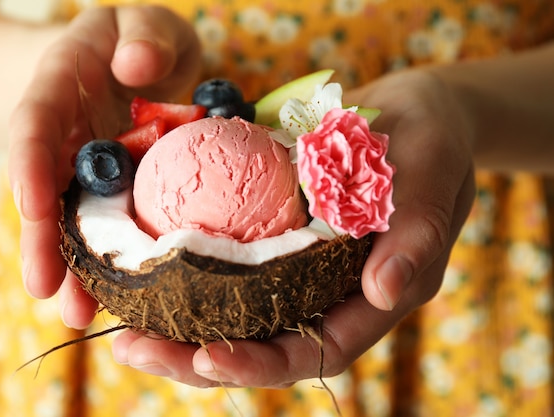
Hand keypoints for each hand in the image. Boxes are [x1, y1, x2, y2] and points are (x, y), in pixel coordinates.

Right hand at [7, 5, 201, 327]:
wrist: (136, 64)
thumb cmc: (140, 42)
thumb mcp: (145, 24)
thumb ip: (143, 36)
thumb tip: (136, 66)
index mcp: (61, 89)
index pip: (35, 123)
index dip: (30, 161)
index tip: (30, 202)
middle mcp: (64, 137)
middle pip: (45, 189)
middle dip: (43, 241)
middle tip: (47, 291)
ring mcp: (85, 170)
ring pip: (73, 221)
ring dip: (75, 268)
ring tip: (79, 315)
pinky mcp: (112, 194)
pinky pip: (106, 228)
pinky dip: (110, 262)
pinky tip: (120, 297)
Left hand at [111, 68, 475, 386]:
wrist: (409, 111)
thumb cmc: (433, 142)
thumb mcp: (435, 175)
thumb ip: (418, 234)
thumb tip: (384, 292)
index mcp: (369, 297)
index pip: (315, 349)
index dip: (261, 362)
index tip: (206, 360)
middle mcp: (326, 291)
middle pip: (260, 342)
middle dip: (197, 356)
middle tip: (134, 349)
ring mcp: (295, 265)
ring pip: (234, 310)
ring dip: (178, 323)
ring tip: (123, 324)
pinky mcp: (271, 233)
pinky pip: (225, 262)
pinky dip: (183, 270)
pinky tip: (139, 265)